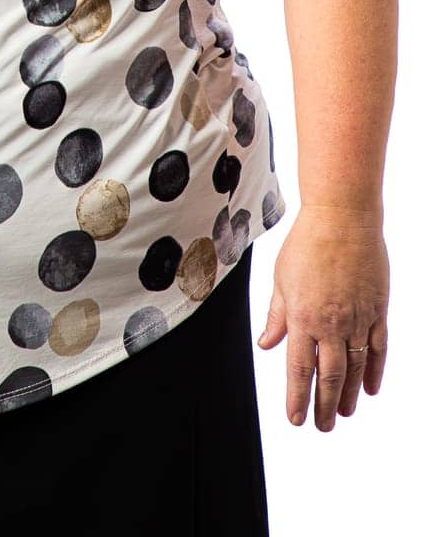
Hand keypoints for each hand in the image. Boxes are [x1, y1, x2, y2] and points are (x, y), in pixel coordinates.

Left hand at [255, 203, 388, 430]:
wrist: (343, 218)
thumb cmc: (307, 242)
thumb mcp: (281, 278)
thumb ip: (276, 315)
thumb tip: (266, 343)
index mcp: (301, 316)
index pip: (298, 368)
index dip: (297, 397)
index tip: (296, 418)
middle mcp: (330, 323)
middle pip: (328, 376)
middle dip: (324, 405)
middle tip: (322, 426)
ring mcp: (357, 319)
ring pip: (354, 368)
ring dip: (349, 394)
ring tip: (343, 413)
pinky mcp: (377, 311)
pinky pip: (378, 349)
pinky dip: (374, 371)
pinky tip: (370, 389)